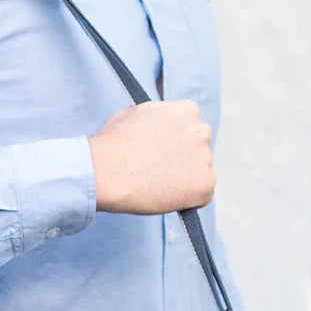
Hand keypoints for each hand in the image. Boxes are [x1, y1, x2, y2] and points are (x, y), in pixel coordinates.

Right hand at [88, 99, 214, 213]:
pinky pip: (200, 196)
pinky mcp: (204, 185)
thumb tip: (156, 127)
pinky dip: (185, 200)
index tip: (161, 152)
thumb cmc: (112, 145)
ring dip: (183, 180)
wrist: (105, 172)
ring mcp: (205, 159)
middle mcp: (201, 131)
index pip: (190, 127)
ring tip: (154, 184)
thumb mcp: (133, 115)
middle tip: (157, 171)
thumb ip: (155, 120)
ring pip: (198, 173)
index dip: (173, 142)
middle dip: (182, 160)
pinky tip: (162, 196)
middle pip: (198, 149)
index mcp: (187, 110)